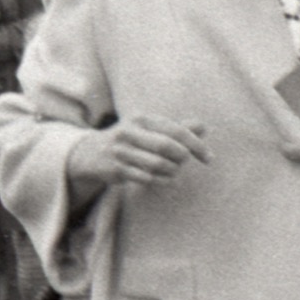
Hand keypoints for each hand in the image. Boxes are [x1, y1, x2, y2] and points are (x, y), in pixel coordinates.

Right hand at [68, 115, 208, 192]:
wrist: (90, 153)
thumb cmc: (131, 138)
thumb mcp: (150, 129)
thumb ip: (177, 128)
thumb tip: (203, 126)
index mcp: (142, 119)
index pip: (177, 131)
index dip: (197, 145)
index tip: (209, 158)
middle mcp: (129, 132)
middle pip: (167, 147)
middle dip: (182, 158)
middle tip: (185, 162)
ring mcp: (121, 151)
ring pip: (158, 164)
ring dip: (172, 171)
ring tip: (174, 171)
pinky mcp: (115, 169)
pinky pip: (146, 178)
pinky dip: (161, 180)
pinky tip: (164, 178)